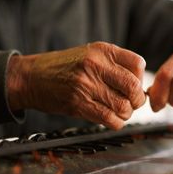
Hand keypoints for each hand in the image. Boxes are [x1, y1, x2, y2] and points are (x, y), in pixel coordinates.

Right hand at [7, 42, 145, 128]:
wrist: (32, 77)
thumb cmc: (62, 68)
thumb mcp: (89, 54)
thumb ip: (113, 65)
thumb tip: (139, 86)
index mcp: (102, 50)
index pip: (138, 65)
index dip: (141, 79)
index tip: (134, 87)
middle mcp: (96, 65)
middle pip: (133, 87)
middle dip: (137, 101)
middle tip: (131, 104)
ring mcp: (86, 85)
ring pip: (123, 106)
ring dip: (125, 114)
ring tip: (119, 113)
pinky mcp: (78, 104)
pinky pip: (109, 118)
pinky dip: (115, 123)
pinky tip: (110, 120)